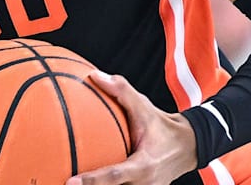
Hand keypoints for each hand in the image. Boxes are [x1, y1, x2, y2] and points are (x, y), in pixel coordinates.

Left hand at [66, 72, 197, 184]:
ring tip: (70, 184)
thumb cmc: (164, 126)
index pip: (114, 176)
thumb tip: (94, 76)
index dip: (92, 181)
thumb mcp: (145, 107)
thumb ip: (121, 91)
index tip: (70, 182)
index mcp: (144, 166)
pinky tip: (86, 181)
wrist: (189, 146)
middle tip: (62, 182)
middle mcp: (144, 184)